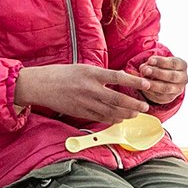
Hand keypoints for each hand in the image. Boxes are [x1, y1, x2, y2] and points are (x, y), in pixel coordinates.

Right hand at [14, 63, 149, 123]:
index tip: (146, 84)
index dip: (134, 82)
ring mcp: (85, 102)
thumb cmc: (62, 74)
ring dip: (125, 114)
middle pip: (117, 99)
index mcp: (91, 73)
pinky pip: (100, 118)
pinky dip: (112, 119)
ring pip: (110, 111)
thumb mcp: (83, 68)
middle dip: (134, 104)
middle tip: (145, 107)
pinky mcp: (80, 112)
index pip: (118, 77)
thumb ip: (102, 75)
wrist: (41, 85)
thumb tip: (122, 78)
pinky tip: (120, 118)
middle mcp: (89, 88)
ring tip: (135, 114)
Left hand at [137, 55, 187, 104]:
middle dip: (158, 73)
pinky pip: (160, 96)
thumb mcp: (158, 62)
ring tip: (143, 81)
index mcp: (182, 65)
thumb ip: (151, 64)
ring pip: (166, 88)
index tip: (150, 60)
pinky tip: (143, 88)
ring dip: (153, 84)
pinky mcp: (170, 98)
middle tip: (146, 70)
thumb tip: (144, 68)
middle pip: (172, 76)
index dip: (161, 62)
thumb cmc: (160, 66)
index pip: (174, 63)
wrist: (164, 79)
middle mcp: (183, 78)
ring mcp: (178, 89)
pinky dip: (150, 92)